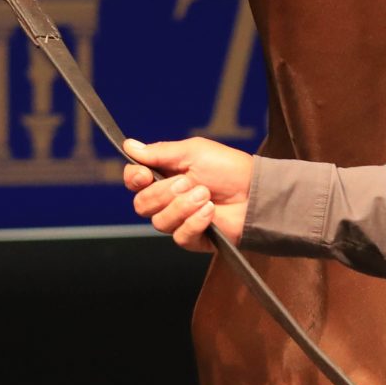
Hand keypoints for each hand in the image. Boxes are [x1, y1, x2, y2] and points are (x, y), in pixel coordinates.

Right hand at [123, 137, 252, 251]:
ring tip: (206, 195)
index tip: (145, 175)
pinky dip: (195, 222)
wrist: (256, 192)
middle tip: (188, 183)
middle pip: (141, 204)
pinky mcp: (193, 238)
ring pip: (159, 222)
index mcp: (164, 175)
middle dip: (163, 193)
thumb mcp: (193, 151)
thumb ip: (160, 152)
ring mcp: (179, 220)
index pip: (134, 181)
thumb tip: (129, 145)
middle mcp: (167, 199)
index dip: (134, 179)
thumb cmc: (228, 168)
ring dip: (183, 206)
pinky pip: (180, 236)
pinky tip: (210, 211)